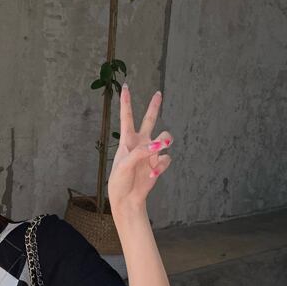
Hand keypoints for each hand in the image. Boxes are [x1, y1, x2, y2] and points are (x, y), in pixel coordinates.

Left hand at [107, 84, 172, 210]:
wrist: (127, 199)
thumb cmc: (120, 182)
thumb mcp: (125, 165)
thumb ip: (141, 152)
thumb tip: (159, 146)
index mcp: (127, 141)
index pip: (127, 117)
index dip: (126, 102)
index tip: (126, 87)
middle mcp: (140, 143)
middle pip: (149, 120)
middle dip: (154, 107)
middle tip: (158, 94)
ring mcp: (151, 153)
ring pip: (165, 137)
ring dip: (166, 140)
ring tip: (162, 146)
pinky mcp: (158, 164)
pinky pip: (166, 158)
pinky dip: (161, 166)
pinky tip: (152, 174)